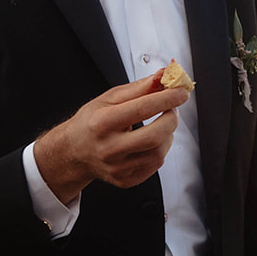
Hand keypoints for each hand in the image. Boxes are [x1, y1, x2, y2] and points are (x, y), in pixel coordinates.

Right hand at [34, 72, 188, 203]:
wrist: (75, 151)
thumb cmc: (93, 121)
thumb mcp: (109, 99)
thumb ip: (139, 88)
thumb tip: (164, 75)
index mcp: (102, 123)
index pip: (142, 109)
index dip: (167, 99)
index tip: (181, 92)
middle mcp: (108, 148)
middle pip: (154, 136)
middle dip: (171, 119)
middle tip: (172, 109)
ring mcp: (117, 168)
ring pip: (158, 153)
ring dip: (168, 135)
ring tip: (161, 124)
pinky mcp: (125, 180)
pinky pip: (155, 166)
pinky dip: (161, 150)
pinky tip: (152, 141)